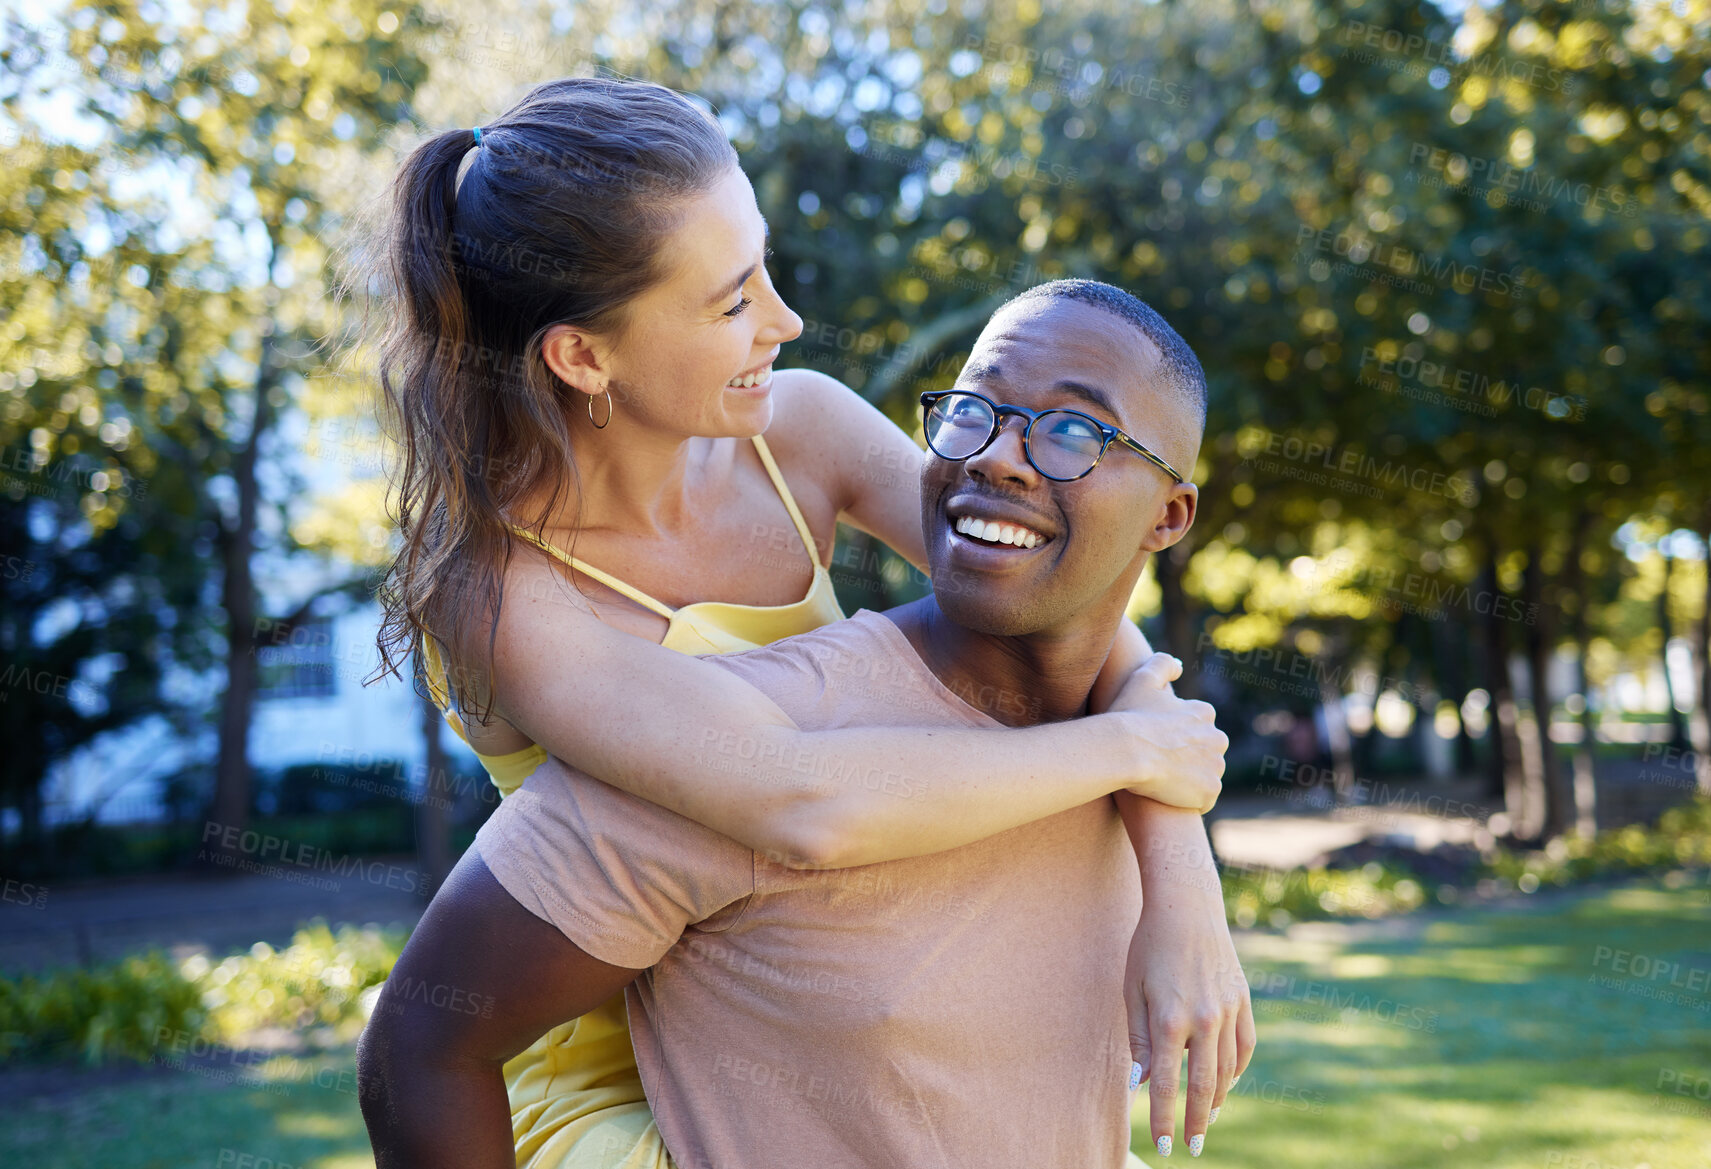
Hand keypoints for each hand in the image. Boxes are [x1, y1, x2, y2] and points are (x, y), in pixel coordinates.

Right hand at [1108, 654, 1226, 811]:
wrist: (1124, 750)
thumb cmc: (1129, 715)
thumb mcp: (1141, 679)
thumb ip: (1162, 664)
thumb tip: (1179, 666)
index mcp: (1204, 713)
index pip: (1198, 727)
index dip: (1177, 736)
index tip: (1158, 742)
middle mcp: (1218, 738)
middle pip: (1206, 752)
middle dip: (1190, 758)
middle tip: (1160, 764)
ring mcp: (1215, 767)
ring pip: (1206, 776)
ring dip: (1191, 780)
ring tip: (1163, 782)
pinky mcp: (1209, 791)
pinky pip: (1205, 800)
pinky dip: (1191, 800)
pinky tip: (1170, 797)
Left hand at [1126, 877, 1255, 1158]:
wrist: (1186, 907)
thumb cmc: (1149, 947)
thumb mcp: (1132, 990)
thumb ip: (1137, 1038)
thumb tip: (1139, 1082)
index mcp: (1170, 1019)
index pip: (1165, 1083)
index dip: (1163, 1118)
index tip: (1162, 1145)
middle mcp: (1204, 1019)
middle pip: (1204, 1086)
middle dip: (1196, 1121)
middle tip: (1192, 1146)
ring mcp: (1228, 1010)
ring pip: (1227, 1070)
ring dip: (1218, 1099)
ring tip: (1207, 1119)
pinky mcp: (1243, 1000)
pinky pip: (1244, 1047)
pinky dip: (1236, 1070)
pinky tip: (1226, 1083)